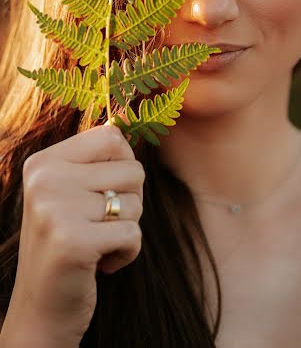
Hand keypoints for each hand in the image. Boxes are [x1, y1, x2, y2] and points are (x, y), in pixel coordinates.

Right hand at [3, 122, 144, 344]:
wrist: (41, 308)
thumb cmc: (67, 242)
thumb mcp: (70, 192)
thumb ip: (95, 159)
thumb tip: (126, 116)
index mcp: (43, 162)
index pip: (111, 136)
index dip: (122, 165)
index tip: (104, 191)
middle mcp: (45, 180)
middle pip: (132, 170)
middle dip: (128, 202)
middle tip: (99, 224)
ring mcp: (55, 210)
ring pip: (135, 203)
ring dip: (126, 228)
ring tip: (96, 242)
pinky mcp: (73, 242)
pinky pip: (133, 234)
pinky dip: (127, 253)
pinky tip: (101, 264)